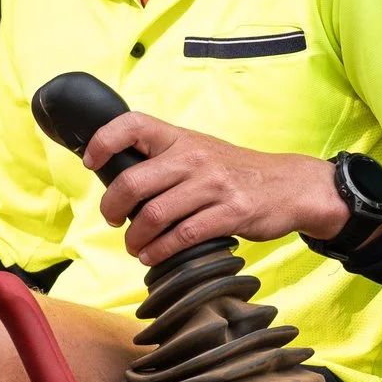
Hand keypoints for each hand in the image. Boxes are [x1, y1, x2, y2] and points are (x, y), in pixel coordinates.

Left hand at [83, 110, 345, 266]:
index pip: (134, 125)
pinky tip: (153, 256)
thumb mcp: (201, 151)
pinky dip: (159, 251)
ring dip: (135, 238)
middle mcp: (194, 157)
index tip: (92, 163)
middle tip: (112, 220)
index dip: (104, 141)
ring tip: (134, 246)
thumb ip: (165, 160)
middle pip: (134, 182)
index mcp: (181, 138)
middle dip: (112, 208)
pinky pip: (181, 236)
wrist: (289, 185)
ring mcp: (213, 185)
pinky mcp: (230, 213)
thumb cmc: (236, 172)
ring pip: (154, 214)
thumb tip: (119, 182)